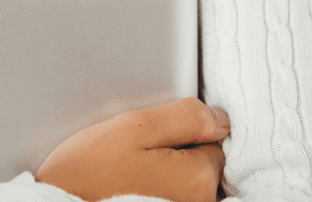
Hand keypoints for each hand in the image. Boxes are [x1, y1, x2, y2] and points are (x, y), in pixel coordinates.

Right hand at [34, 96, 228, 201]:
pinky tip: (131, 186)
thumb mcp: (133, 127)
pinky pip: (171, 196)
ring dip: (167, 172)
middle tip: (138, 149)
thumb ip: (183, 117)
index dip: (185, 127)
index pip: (214, 138)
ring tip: (130, 169)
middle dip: (178, 151)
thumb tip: (220, 117)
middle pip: (203, 163)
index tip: (156, 130)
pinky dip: (158, 189)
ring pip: (186, 182)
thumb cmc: (91, 173)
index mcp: (198, 178)